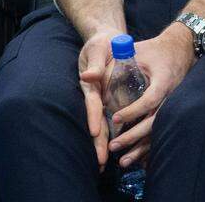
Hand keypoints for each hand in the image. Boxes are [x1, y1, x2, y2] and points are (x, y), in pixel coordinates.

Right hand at [78, 29, 121, 171]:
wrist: (107, 41)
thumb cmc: (102, 43)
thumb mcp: (98, 48)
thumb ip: (96, 63)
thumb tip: (89, 76)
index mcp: (91, 84)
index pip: (92, 103)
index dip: (93, 118)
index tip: (96, 132)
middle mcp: (94, 95)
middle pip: (96, 121)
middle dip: (96, 142)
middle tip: (100, 162)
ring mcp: (101, 100)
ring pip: (102, 125)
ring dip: (102, 144)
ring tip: (103, 164)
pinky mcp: (109, 101)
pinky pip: (110, 121)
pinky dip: (111, 136)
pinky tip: (115, 150)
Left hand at [109, 22, 196, 167]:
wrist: (181, 48)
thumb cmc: (154, 49)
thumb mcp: (135, 49)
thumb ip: (112, 62)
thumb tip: (86, 76)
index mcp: (163, 80)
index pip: (150, 99)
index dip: (134, 111)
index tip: (116, 118)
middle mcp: (172, 95)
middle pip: (155, 121)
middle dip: (134, 136)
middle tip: (113, 146)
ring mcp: (174, 104)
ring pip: (158, 130)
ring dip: (141, 147)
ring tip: (123, 161)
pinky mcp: (172, 110)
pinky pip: (162, 131)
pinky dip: (150, 147)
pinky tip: (139, 160)